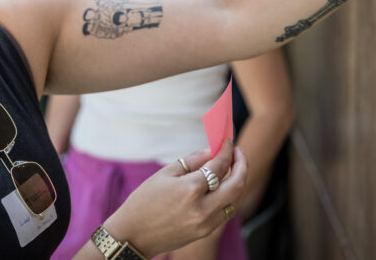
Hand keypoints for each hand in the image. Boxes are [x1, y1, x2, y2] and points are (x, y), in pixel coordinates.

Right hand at [101, 139, 247, 256]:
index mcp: (190, 189)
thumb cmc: (144, 201)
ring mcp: (206, 223)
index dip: (226, 150)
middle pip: (236, 183)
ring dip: (238, 181)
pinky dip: (229, 197)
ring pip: (235, 199)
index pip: (218, 165)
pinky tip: (224, 187)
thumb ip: (192, 160)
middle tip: (238, 152)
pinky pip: (226, 211)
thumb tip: (212, 149)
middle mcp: (203, 207)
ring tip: (233, 168)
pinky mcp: (205, 232)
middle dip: (241, 164)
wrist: (134, 234)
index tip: (227, 141)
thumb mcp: (165, 174)